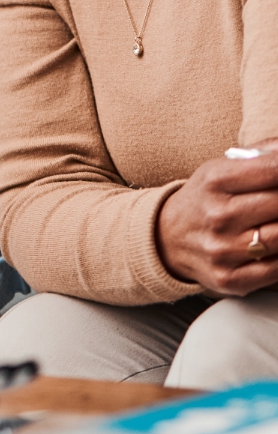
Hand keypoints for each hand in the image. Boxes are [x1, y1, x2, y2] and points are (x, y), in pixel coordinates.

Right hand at [156, 142, 277, 294]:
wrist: (167, 238)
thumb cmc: (204, 199)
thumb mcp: (219, 168)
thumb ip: (260, 155)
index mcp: (215, 180)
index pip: (273, 169)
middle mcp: (218, 215)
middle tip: (277, 202)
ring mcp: (223, 249)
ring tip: (274, 219)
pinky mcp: (230, 278)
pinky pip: (276, 269)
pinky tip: (274, 244)